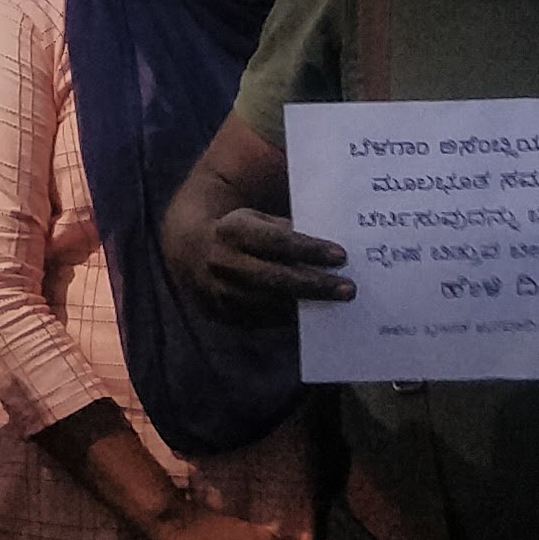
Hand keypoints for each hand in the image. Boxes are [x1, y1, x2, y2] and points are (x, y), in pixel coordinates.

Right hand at [192, 205, 355, 320]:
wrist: (189, 252)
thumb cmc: (237, 232)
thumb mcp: (256, 220)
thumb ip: (285, 232)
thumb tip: (326, 250)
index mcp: (233, 231)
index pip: (277, 242)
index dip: (309, 250)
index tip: (341, 256)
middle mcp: (223, 263)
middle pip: (275, 278)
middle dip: (315, 285)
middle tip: (349, 289)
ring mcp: (221, 292)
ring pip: (269, 304)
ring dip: (306, 305)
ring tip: (336, 304)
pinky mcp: (224, 315)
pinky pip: (263, 319)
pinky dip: (289, 317)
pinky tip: (313, 314)